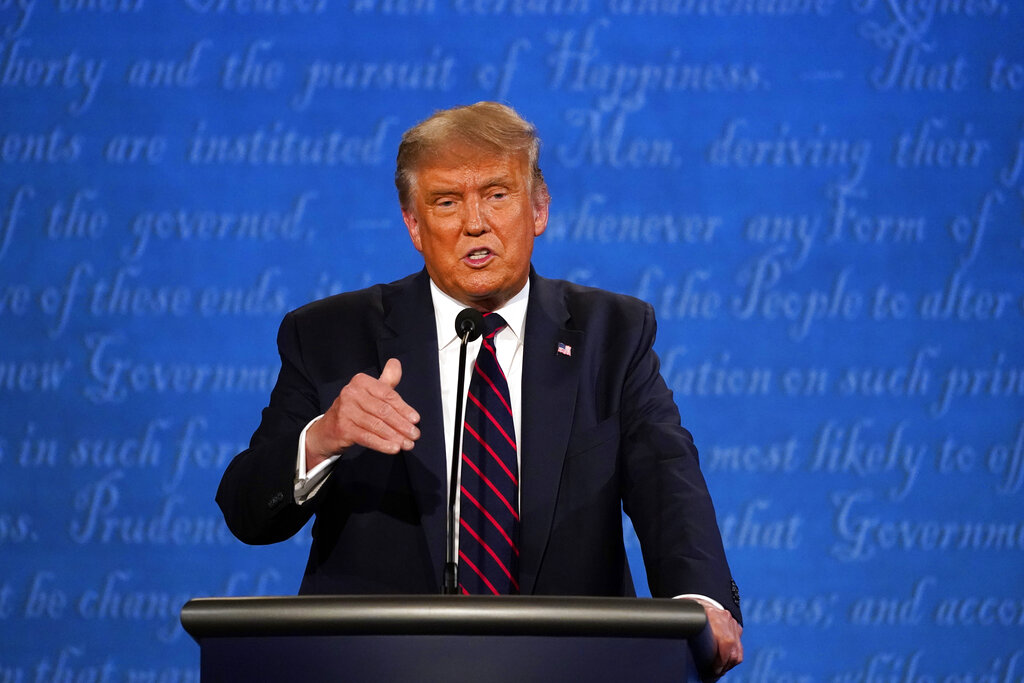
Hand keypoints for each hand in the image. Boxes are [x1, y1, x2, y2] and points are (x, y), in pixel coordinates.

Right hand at [305, 358, 420, 468]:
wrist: (327, 429)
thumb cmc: (355, 409)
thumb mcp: (370, 392)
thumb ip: (385, 380)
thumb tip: (396, 362)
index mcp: (361, 381)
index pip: (387, 395)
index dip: (404, 408)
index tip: (416, 420)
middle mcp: (351, 393)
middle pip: (383, 411)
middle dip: (402, 424)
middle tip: (415, 435)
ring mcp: (345, 411)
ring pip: (377, 425)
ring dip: (396, 436)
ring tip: (408, 444)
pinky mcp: (343, 428)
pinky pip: (367, 437)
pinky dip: (382, 444)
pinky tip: (394, 449)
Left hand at [695, 599, 742, 676]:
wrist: (699, 600)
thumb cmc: (691, 614)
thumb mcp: (689, 623)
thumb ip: (693, 633)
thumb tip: (688, 653)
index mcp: (712, 616)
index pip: (726, 642)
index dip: (721, 660)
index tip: (713, 669)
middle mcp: (725, 619)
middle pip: (733, 651)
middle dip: (724, 666)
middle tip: (714, 673)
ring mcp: (732, 623)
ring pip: (738, 652)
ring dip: (729, 664)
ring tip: (719, 669)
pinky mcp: (737, 628)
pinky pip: (739, 648)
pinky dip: (732, 658)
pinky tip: (724, 662)